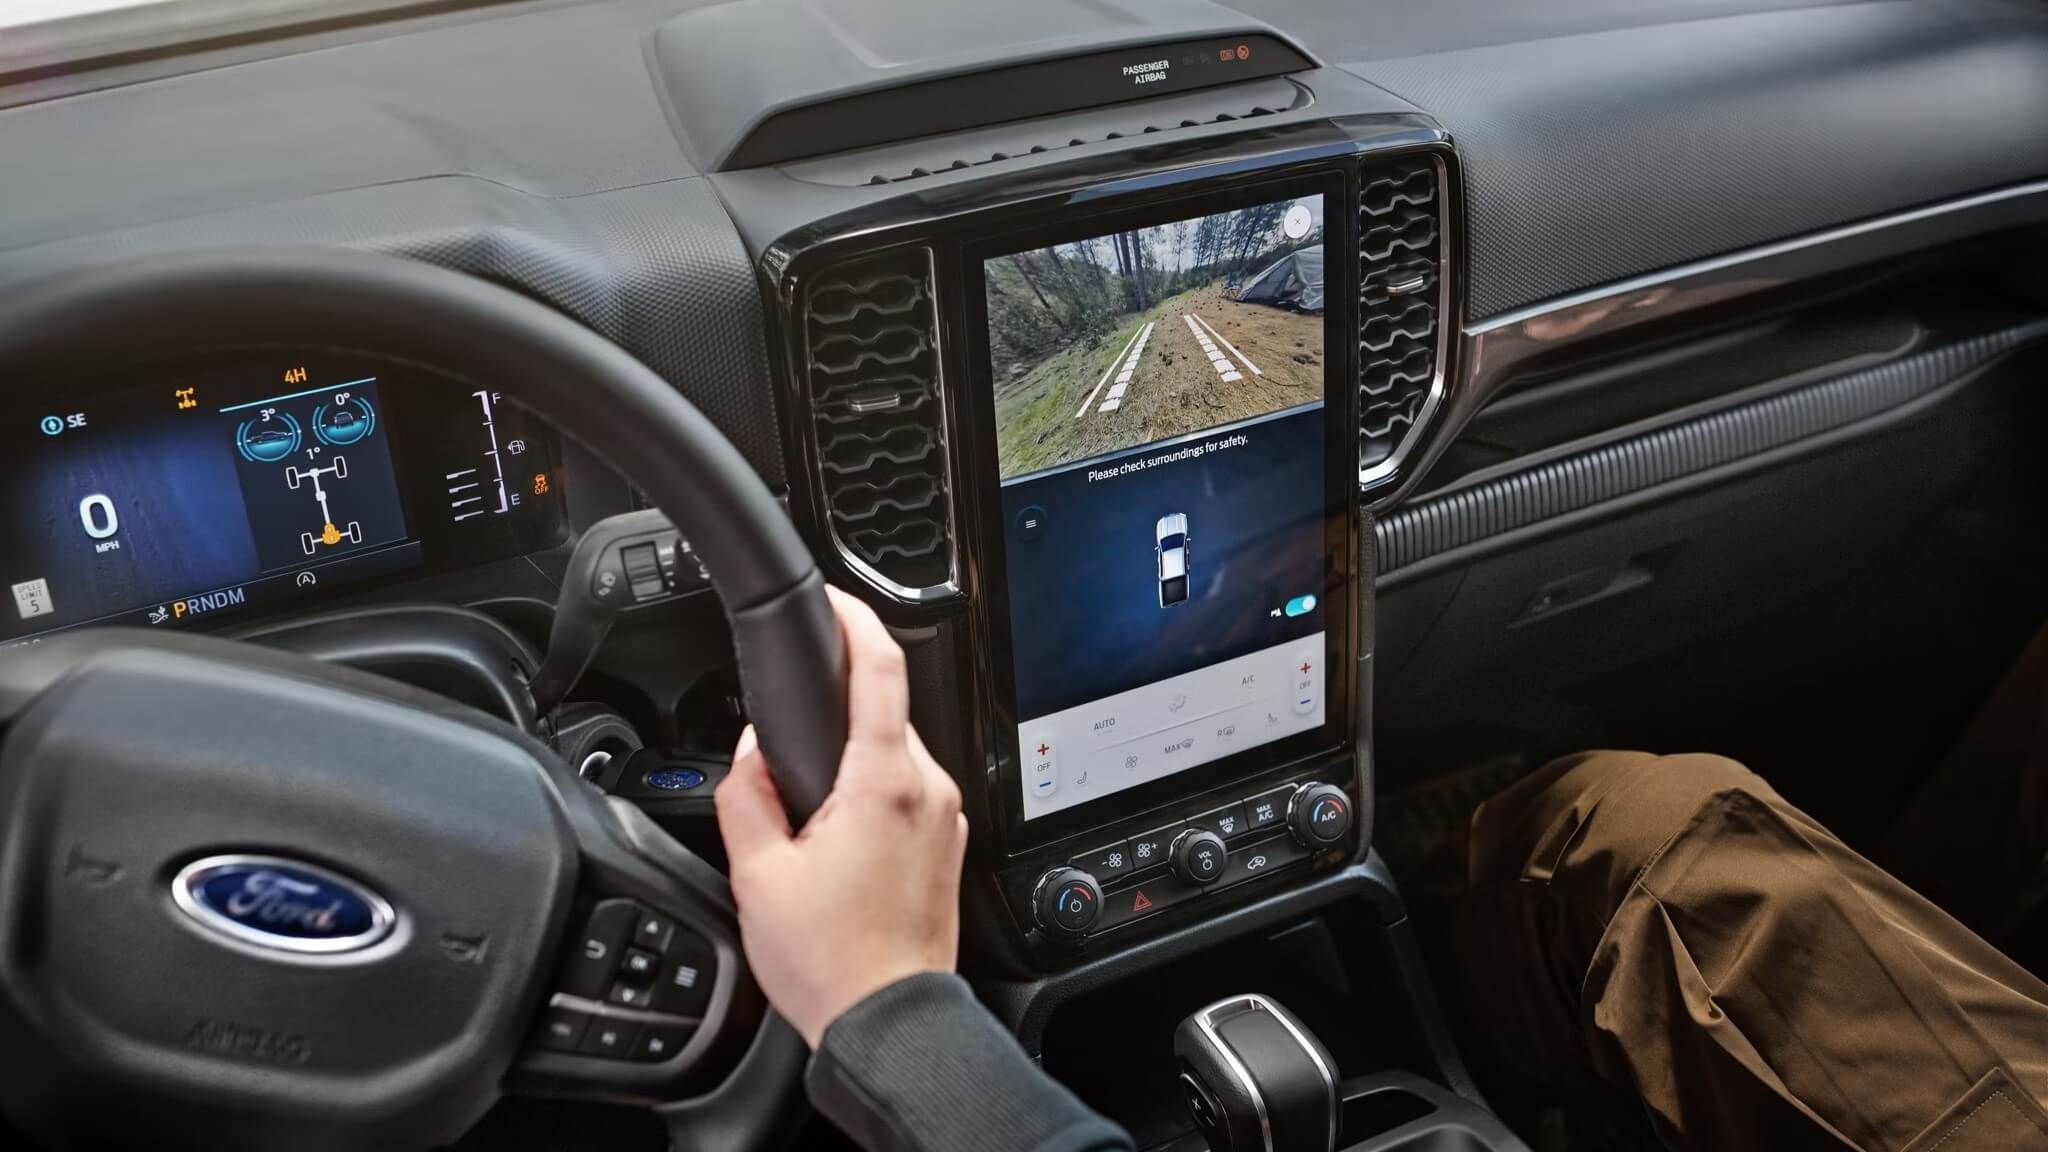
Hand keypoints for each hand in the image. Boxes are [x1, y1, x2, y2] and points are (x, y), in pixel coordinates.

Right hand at [715, 586, 968, 1047]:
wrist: (888, 1025)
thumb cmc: (831, 963)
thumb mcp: (758, 874)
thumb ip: (746, 795)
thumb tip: (750, 754)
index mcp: (884, 783)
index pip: (881, 669)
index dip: (856, 620)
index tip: (834, 601)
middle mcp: (930, 790)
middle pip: (884, 714)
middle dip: (834, 719)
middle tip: (787, 759)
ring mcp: (947, 819)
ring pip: (895, 756)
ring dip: (853, 765)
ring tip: (809, 821)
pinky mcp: (950, 846)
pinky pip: (909, 794)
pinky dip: (873, 797)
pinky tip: (840, 844)